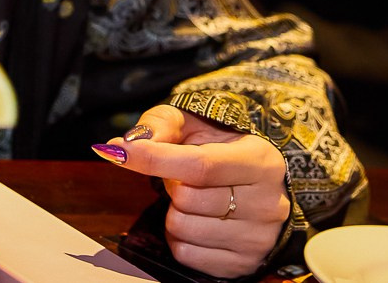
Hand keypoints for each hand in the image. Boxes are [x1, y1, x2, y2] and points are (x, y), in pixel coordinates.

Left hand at [97, 104, 289, 277]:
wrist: (256, 184)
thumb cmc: (220, 148)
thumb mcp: (195, 123)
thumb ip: (161, 124)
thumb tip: (127, 145)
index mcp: (261, 160)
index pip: (201, 165)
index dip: (155, 159)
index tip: (120, 152)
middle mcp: (267, 203)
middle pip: (187, 198)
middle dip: (171, 184)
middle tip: (184, 177)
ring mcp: (258, 238)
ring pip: (182, 227)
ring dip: (174, 211)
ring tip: (193, 197)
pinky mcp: (244, 265)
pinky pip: (185, 254)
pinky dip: (178, 237)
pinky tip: (196, 220)